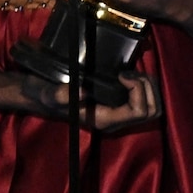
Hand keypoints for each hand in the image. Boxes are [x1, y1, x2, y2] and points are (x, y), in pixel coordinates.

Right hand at [20, 71, 161, 130]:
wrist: (39, 97)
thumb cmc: (45, 95)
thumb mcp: (48, 93)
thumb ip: (61, 95)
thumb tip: (84, 92)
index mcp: (104, 119)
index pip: (138, 112)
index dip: (137, 90)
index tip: (121, 74)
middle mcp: (115, 120)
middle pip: (152, 111)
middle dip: (147, 87)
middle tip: (129, 72)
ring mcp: (119, 114)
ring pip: (152, 107)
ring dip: (147, 86)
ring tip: (130, 73)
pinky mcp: (119, 105)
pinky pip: (146, 100)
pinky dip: (143, 85)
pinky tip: (128, 74)